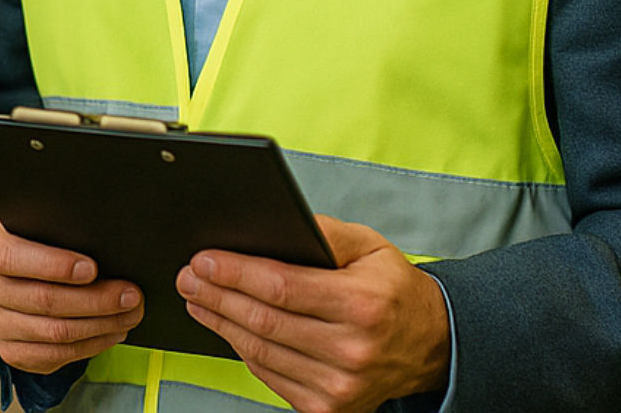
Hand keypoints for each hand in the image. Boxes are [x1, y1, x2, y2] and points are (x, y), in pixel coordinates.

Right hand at [0, 217, 143, 374]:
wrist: (15, 268)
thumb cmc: (35, 240)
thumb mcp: (38, 224)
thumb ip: (60, 230)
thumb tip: (106, 246)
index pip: (13, 258)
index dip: (54, 265)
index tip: (92, 268)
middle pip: (43, 300)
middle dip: (95, 299)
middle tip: (130, 294)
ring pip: (54, 333)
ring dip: (100, 326)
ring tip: (128, 314)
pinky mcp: (10, 351)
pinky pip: (54, 358)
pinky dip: (89, 346)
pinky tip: (110, 332)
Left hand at [175, 214, 450, 412]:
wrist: (432, 345)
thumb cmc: (392, 289)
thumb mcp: (368, 246)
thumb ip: (322, 232)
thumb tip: (270, 226)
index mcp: (361, 305)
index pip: (281, 287)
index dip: (235, 272)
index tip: (203, 259)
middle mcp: (352, 350)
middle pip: (264, 321)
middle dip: (217, 294)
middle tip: (188, 275)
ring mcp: (341, 387)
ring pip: (262, 352)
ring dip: (221, 323)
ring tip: (198, 298)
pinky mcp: (331, 409)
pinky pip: (272, 377)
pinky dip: (243, 350)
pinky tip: (227, 327)